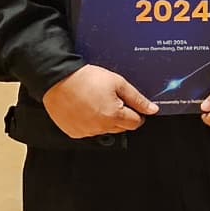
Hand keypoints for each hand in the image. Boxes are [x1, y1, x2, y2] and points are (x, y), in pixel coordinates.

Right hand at [44, 63, 158, 139]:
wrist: (57, 79)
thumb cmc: (87, 78)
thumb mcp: (118, 83)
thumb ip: (137, 99)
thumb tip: (152, 110)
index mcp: (114, 117)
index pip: (136, 122)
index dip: (136, 112)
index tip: (129, 103)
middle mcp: (100, 128)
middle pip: (121, 128)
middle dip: (121, 116)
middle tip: (111, 99)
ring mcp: (85, 132)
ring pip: (104, 130)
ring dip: (105, 120)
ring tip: (95, 101)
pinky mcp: (73, 132)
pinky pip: (88, 131)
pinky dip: (89, 122)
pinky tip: (85, 108)